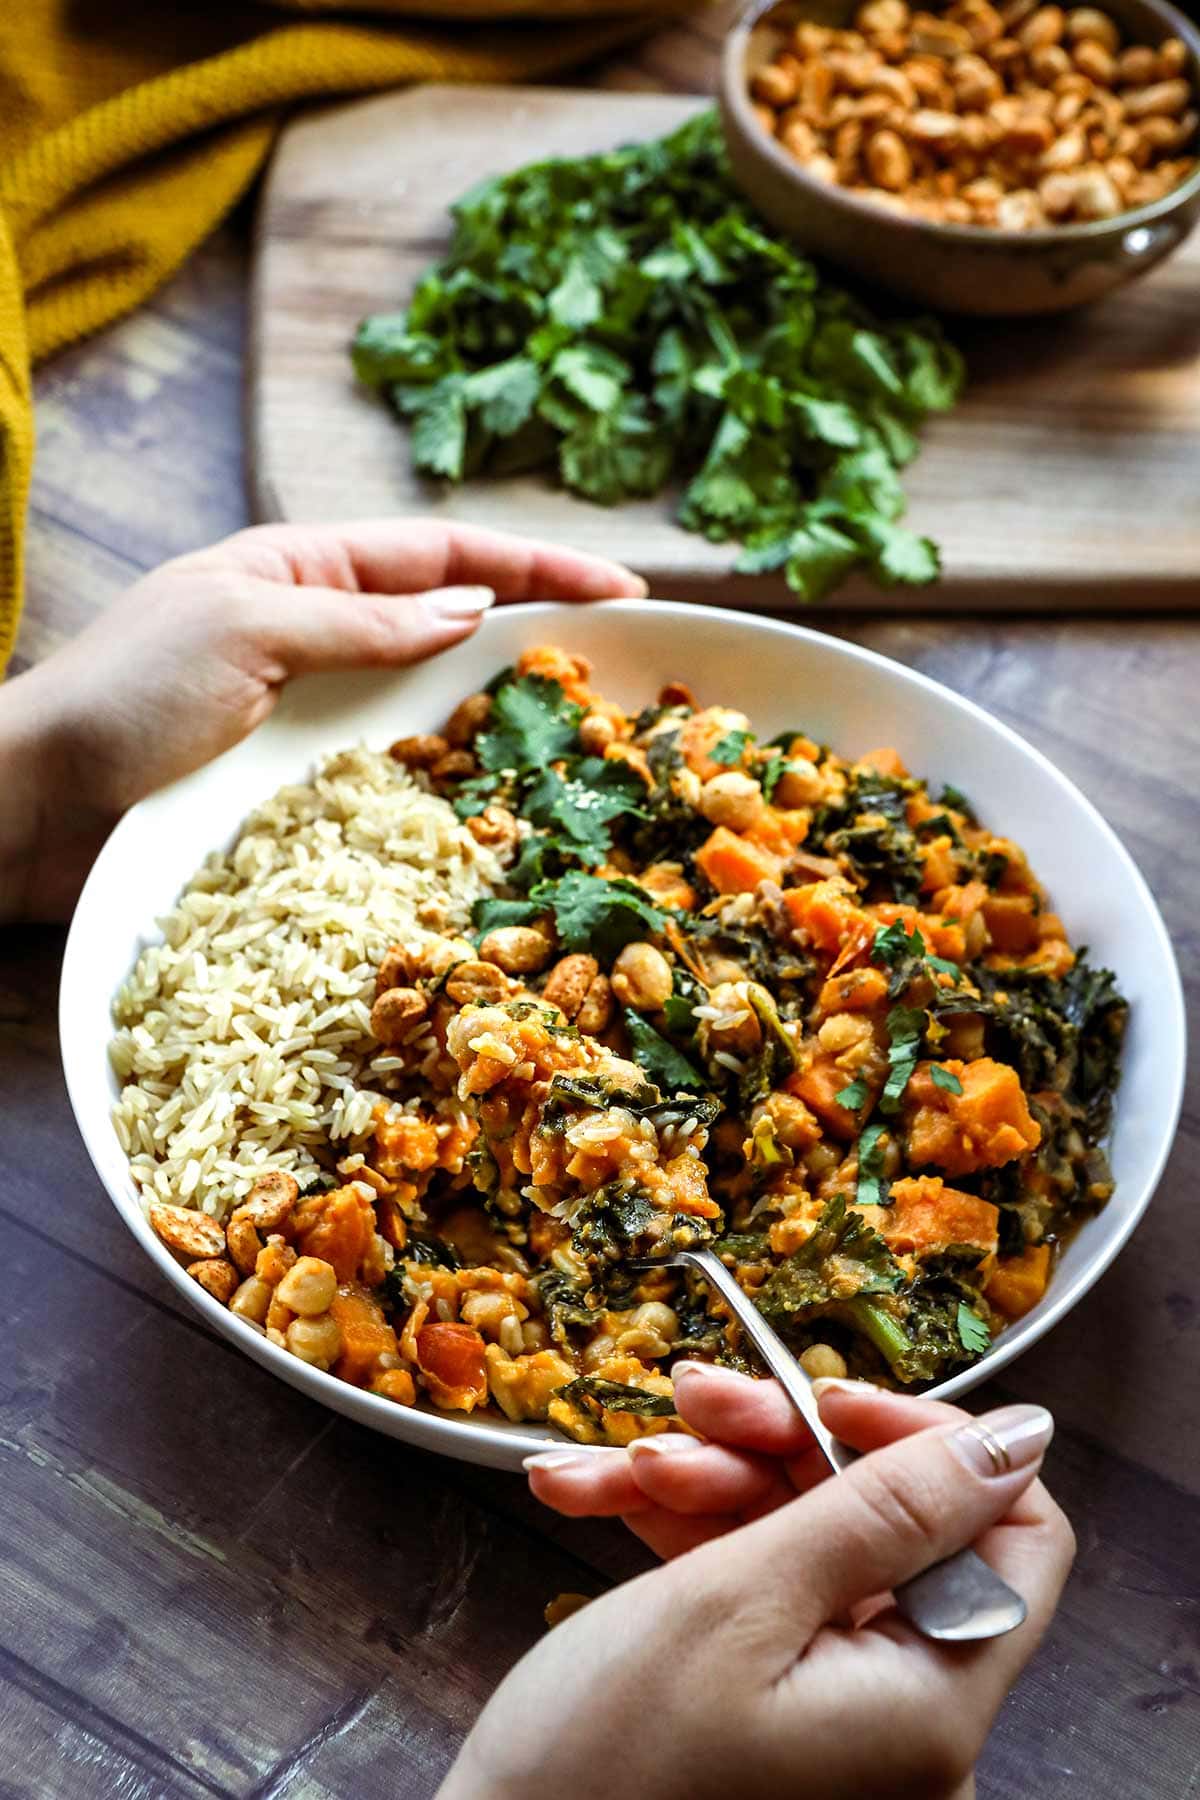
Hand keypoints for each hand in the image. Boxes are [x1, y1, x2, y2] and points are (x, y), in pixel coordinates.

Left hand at [0, 518, 643, 921]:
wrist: (36, 805)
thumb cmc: (125, 699)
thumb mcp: (247, 630)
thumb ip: (363, 620)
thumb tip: (472, 607)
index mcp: (303, 568)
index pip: (443, 551)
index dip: (538, 563)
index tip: (624, 587)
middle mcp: (320, 635)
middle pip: (452, 621)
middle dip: (539, 631)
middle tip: (626, 664)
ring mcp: (315, 713)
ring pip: (433, 700)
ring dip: (504, 711)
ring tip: (582, 734)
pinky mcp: (303, 786)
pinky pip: (398, 771)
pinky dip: (453, 778)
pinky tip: (496, 798)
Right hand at [440, 1374, 1072, 1799]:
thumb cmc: (604, 1766)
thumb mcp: (737, 1605)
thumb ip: (882, 1511)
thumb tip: (1016, 1438)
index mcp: (932, 1706)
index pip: (1014, 1537)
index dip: (933, 1445)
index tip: (829, 1398)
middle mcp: (903, 1716)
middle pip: (887, 1524)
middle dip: (776, 1447)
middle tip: (691, 1403)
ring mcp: (834, 1712)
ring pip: (804, 1539)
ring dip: (706, 1478)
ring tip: (617, 1464)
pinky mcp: (769, 1705)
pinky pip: (752, 1586)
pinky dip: (678, 1532)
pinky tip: (593, 1493)